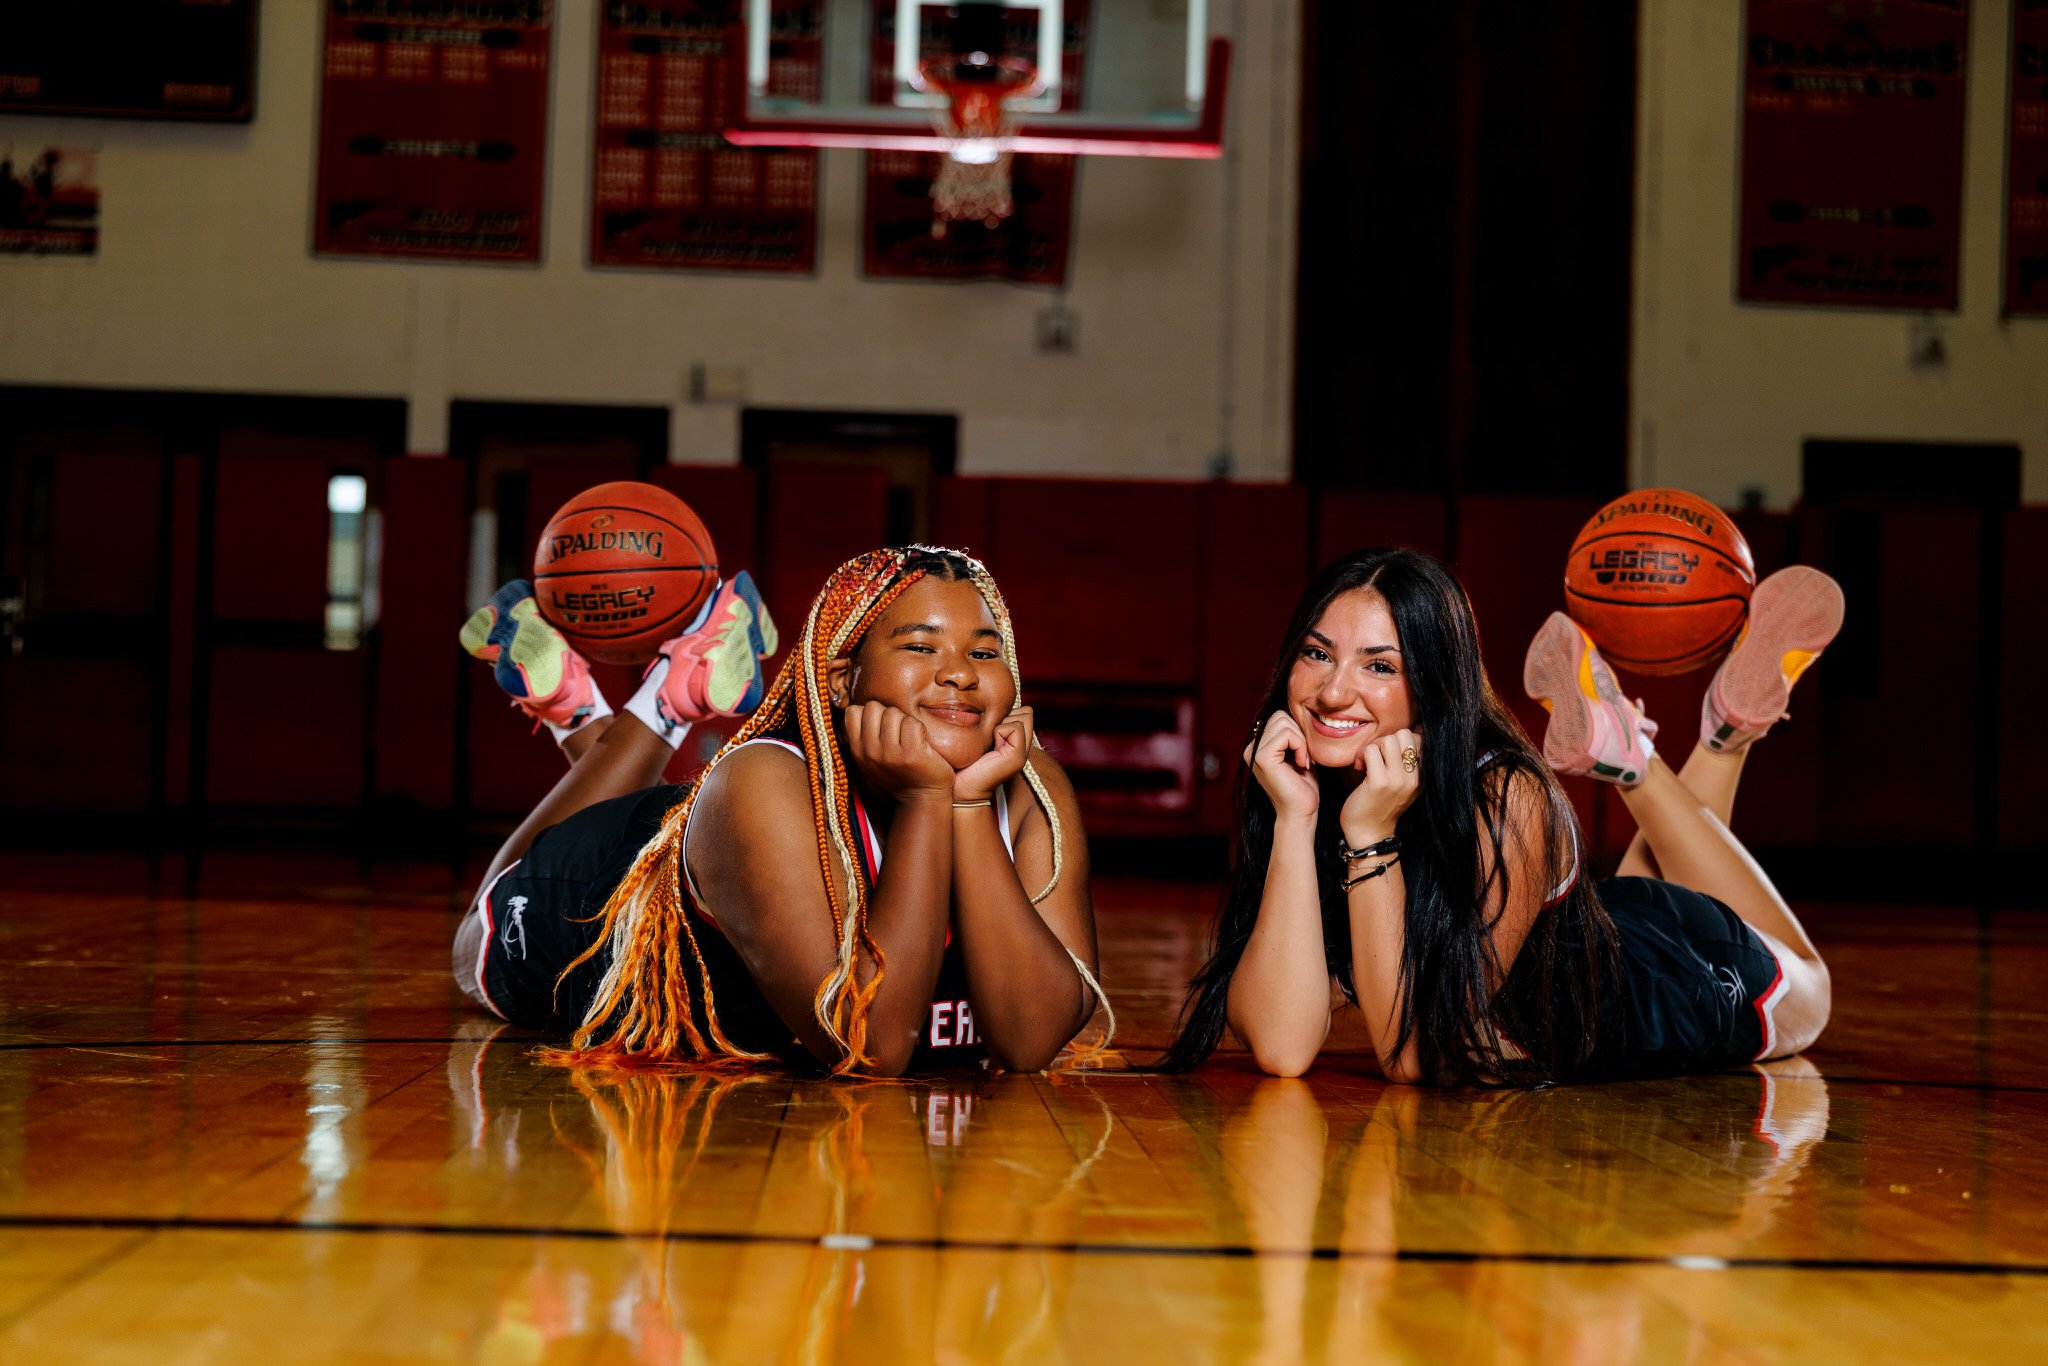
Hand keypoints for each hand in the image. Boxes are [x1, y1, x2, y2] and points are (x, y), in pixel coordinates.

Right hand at [842, 702, 954, 801]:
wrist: (922, 800)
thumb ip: (862, 737)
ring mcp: (890, 753)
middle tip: (898, 733)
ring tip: (909, 739)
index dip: (869, 713)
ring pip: (893, 712)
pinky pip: (912, 722)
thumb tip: (852, 706)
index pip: (853, 712)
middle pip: (873, 707)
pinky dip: (920, 729)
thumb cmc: (900, 774)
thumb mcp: (872, 759)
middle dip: (887, 714)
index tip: (881, 727)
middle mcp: (870, 752)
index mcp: (858, 751)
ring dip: (905, 721)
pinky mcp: (911, 753)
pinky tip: (921, 743)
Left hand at [953, 705, 1033, 801]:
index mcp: (1016, 741)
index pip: (1024, 711)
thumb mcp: (981, 736)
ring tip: (990, 742)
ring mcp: (1023, 753)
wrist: (960, 788)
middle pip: (1026, 712)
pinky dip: (999, 731)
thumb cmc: (964, 761)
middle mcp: (1023, 746)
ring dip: (1002, 723)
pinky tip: (991, 747)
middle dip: (1006, 716)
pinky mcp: (1018, 757)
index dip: (1006, 713)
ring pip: (1022, 717)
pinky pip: (1014, 727)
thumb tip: (994, 702)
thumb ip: (993, 722)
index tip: (990, 730)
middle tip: (991, 736)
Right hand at [1247, 711, 1318, 823]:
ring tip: (1303, 761)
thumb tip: (1295, 712)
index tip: (1304, 754)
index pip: (1279, 717)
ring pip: (1283, 722)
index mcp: (1257, 746)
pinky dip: (1301, 746)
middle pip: (1280, 716)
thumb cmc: (1302, 786)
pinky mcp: (1262, 758)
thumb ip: (1291, 735)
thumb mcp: (1297, 754)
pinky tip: (1302, 764)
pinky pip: (1286, 734)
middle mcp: (1251, 748)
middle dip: (1299, 733)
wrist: (1301, 812)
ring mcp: (1254, 752)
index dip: (1297, 731)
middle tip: (1305, 757)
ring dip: (1301, 740)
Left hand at [1340, 729, 1421, 845]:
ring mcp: (1397, 780)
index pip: (1419, 738)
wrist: (1369, 834)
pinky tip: (1359, 768)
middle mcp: (1414, 778)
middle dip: (1385, 740)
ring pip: (1388, 740)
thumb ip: (1408, 761)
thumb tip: (1416, 729)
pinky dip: (1361, 755)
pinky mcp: (1379, 783)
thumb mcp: (1403, 784)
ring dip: (1372, 747)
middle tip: (1375, 757)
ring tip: (1367, 763)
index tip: (1387, 756)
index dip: (1398, 740)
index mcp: (1422, 776)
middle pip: (1404, 734)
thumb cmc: (1381, 805)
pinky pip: (1371, 750)